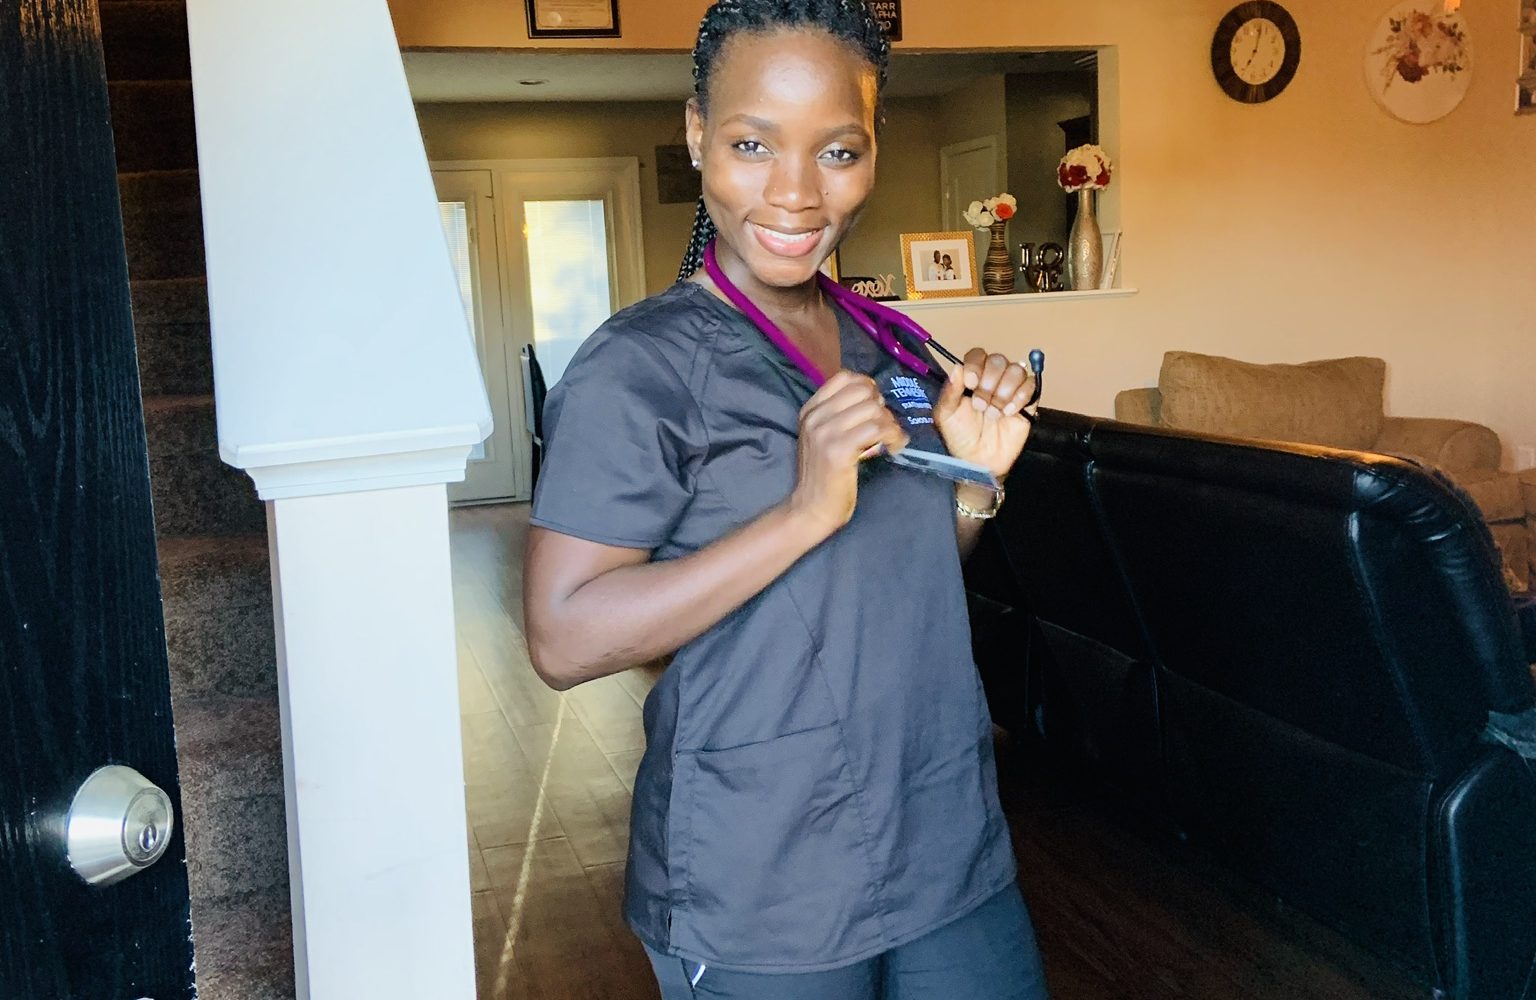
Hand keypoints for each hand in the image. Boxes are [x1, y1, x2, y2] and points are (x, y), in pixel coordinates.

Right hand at [787, 371, 909, 536]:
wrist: (811, 508)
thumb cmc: (824, 474)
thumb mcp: (823, 437)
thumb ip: (840, 414)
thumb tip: (873, 395)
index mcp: (810, 410)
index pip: (844, 377)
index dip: (867, 387)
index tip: (875, 407)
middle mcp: (815, 417)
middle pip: (862, 390)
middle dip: (882, 407)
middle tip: (885, 427)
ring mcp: (825, 433)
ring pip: (873, 409)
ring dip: (890, 424)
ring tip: (892, 440)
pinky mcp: (839, 450)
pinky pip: (877, 429)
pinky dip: (893, 436)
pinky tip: (894, 447)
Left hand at [934, 348, 1033, 480]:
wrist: (979, 461)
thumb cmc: (960, 437)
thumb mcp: (946, 415)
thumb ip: (950, 391)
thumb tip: (957, 367)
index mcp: (972, 378)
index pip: (978, 355)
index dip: (976, 365)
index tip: (971, 383)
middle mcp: (992, 379)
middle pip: (998, 360)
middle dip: (990, 381)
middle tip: (981, 405)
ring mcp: (1011, 389)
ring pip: (1017, 369)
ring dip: (1004, 390)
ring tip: (994, 412)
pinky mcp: (1027, 402)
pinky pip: (1031, 385)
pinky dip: (1021, 396)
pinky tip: (1009, 412)